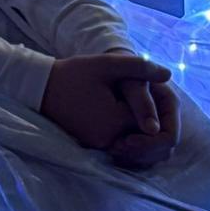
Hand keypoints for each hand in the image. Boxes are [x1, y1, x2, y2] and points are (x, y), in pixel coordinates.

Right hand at [40, 53, 171, 152]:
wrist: (41, 88)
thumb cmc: (74, 73)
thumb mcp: (108, 64)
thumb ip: (140, 69)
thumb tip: (168, 75)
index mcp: (115, 121)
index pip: (151, 120)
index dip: (155, 103)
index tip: (148, 87)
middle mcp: (109, 140)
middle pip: (144, 134)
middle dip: (150, 116)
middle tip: (144, 92)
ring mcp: (100, 146)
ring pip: (134, 140)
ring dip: (139, 124)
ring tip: (134, 99)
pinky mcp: (93, 145)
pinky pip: (121, 142)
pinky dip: (127, 129)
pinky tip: (123, 109)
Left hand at [108, 78, 180, 169]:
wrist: (107, 71)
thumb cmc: (119, 72)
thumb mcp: (130, 82)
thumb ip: (141, 101)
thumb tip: (154, 129)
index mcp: (170, 104)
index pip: (170, 137)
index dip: (150, 144)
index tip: (126, 140)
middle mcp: (167, 119)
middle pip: (163, 151)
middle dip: (141, 153)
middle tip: (115, 146)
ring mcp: (157, 129)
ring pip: (153, 157)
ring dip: (134, 157)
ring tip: (112, 146)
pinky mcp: (145, 136)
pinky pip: (143, 158)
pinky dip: (129, 157)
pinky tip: (112, 148)